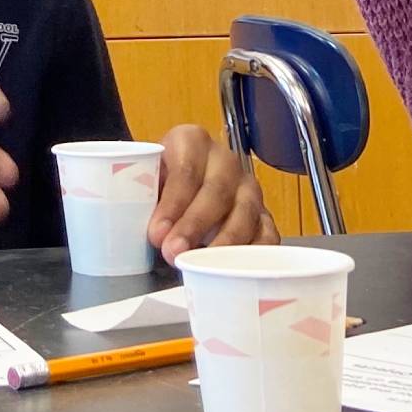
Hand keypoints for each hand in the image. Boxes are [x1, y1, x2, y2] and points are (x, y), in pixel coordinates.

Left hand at [147, 125, 278, 263]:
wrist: (179, 187)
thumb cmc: (159, 185)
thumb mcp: (146, 181)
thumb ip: (144, 200)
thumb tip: (154, 235)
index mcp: (191, 141)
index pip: (186, 171)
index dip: (173, 204)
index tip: (156, 234)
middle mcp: (225, 161)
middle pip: (216, 191)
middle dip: (195, 225)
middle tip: (174, 252)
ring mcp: (248, 187)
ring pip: (245, 212)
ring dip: (223, 243)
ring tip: (203, 267)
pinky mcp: (263, 214)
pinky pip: (267, 233)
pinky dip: (255, 253)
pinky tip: (237, 269)